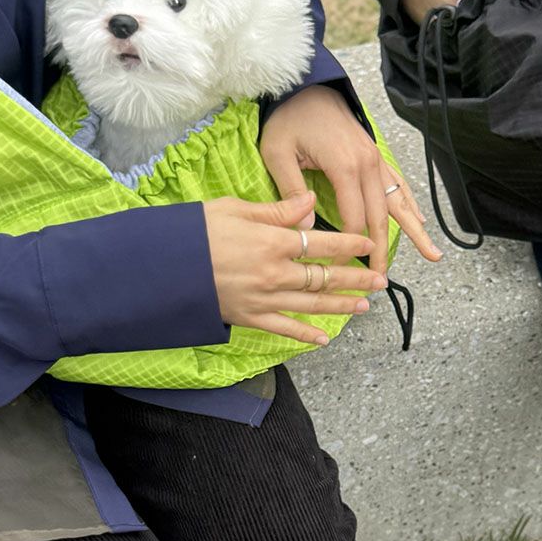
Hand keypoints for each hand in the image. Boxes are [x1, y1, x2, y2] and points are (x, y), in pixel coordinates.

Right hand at [203, 192, 386, 345]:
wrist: (162, 267)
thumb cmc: (197, 230)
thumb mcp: (236, 209)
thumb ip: (278, 210)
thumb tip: (311, 202)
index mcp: (273, 242)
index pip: (322, 242)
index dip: (350, 243)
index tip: (369, 245)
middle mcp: (274, 273)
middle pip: (324, 277)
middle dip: (355, 279)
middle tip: (380, 282)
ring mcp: (263, 299)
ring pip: (311, 304)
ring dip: (341, 305)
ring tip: (364, 305)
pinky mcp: (248, 317)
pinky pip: (283, 329)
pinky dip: (305, 335)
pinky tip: (324, 338)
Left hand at [260, 85, 441, 273]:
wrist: (306, 87)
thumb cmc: (289, 118)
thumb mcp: (278, 152)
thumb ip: (292, 190)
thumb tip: (308, 230)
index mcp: (344, 166)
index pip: (352, 220)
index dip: (347, 249)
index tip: (338, 270)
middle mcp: (367, 164)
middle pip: (379, 217)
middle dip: (381, 251)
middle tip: (380, 281)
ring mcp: (375, 159)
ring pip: (397, 202)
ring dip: (413, 230)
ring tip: (432, 255)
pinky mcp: (375, 155)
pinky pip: (397, 184)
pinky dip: (409, 204)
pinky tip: (419, 220)